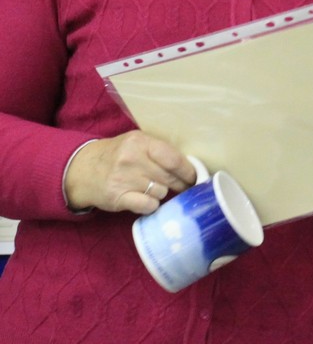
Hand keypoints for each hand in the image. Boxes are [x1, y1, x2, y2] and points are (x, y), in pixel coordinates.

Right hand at [64, 131, 196, 214]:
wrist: (82, 169)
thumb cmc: (117, 155)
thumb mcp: (135, 143)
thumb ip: (158, 151)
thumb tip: (189, 166)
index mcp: (140, 141)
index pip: (172, 158)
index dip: (188, 170)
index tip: (194, 177)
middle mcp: (132, 159)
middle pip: (169, 177)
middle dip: (180, 184)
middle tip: (183, 187)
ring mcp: (124, 179)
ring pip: (160, 192)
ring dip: (161, 193)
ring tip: (152, 188)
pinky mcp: (118, 197)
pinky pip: (148, 206)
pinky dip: (151, 205)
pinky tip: (145, 200)